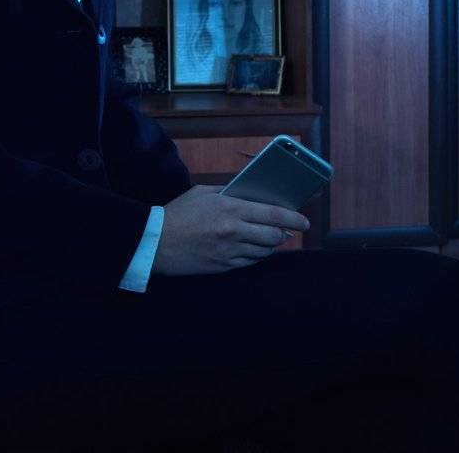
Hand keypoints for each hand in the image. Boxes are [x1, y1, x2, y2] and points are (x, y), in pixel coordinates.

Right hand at [151, 184, 309, 275]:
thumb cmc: (178, 214)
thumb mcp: (203, 193)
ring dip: (270, 246)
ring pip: (264, 251)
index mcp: (231, 208)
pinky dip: (256, 256)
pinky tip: (254, 250)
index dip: (294, 218)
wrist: (154, 242)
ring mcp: (229, 251)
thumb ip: (229, 191)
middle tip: (286, 232)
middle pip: (274, 236)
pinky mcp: (222, 267)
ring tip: (269, 240)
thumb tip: (252, 193)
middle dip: (284, 234)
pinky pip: (250, 263)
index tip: (304, 222)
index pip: (273, 214)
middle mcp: (234, 231)